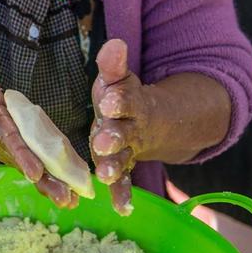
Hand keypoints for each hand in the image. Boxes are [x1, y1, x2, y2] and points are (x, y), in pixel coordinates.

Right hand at [0, 62, 76, 207]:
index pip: (9, 140)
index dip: (22, 156)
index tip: (36, 172)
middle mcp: (2, 143)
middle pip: (25, 164)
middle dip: (44, 182)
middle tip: (65, 198)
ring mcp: (10, 152)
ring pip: (32, 172)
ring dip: (51, 187)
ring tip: (71, 202)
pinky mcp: (18, 154)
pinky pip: (35, 170)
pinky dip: (51, 182)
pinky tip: (70, 196)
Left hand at [90, 39, 149, 214]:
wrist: (150, 121)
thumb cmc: (122, 98)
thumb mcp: (118, 80)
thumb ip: (114, 65)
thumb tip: (115, 43)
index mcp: (128, 103)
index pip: (125, 100)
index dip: (119, 101)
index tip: (110, 102)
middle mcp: (131, 128)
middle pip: (123, 133)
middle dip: (113, 137)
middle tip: (101, 142)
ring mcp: (129, 150)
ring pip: (123, 159)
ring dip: (115, 167)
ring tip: (105, 176)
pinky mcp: (125, 166)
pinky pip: (126, 182)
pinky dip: (124, 195)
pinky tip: (121, 208)